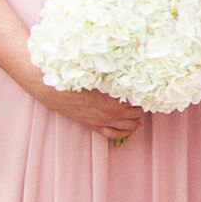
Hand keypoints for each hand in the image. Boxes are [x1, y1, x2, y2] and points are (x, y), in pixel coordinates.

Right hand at [18, 60, 143, 147]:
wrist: (53, 89)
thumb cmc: (75, 77)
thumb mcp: (98, 73)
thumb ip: (114, 74)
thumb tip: (129, 66)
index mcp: (115, 101)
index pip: (139, 103)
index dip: (145, 97)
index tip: (147, 91)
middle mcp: (111, 114)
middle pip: (136, 116)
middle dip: (142, 109)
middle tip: (144, 101)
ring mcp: (102, 122)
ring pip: (127, 127)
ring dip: (135, 121)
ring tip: (139, 115)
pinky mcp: (93, 126)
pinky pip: (113, 135)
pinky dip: (124, 132)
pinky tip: (128, 128)